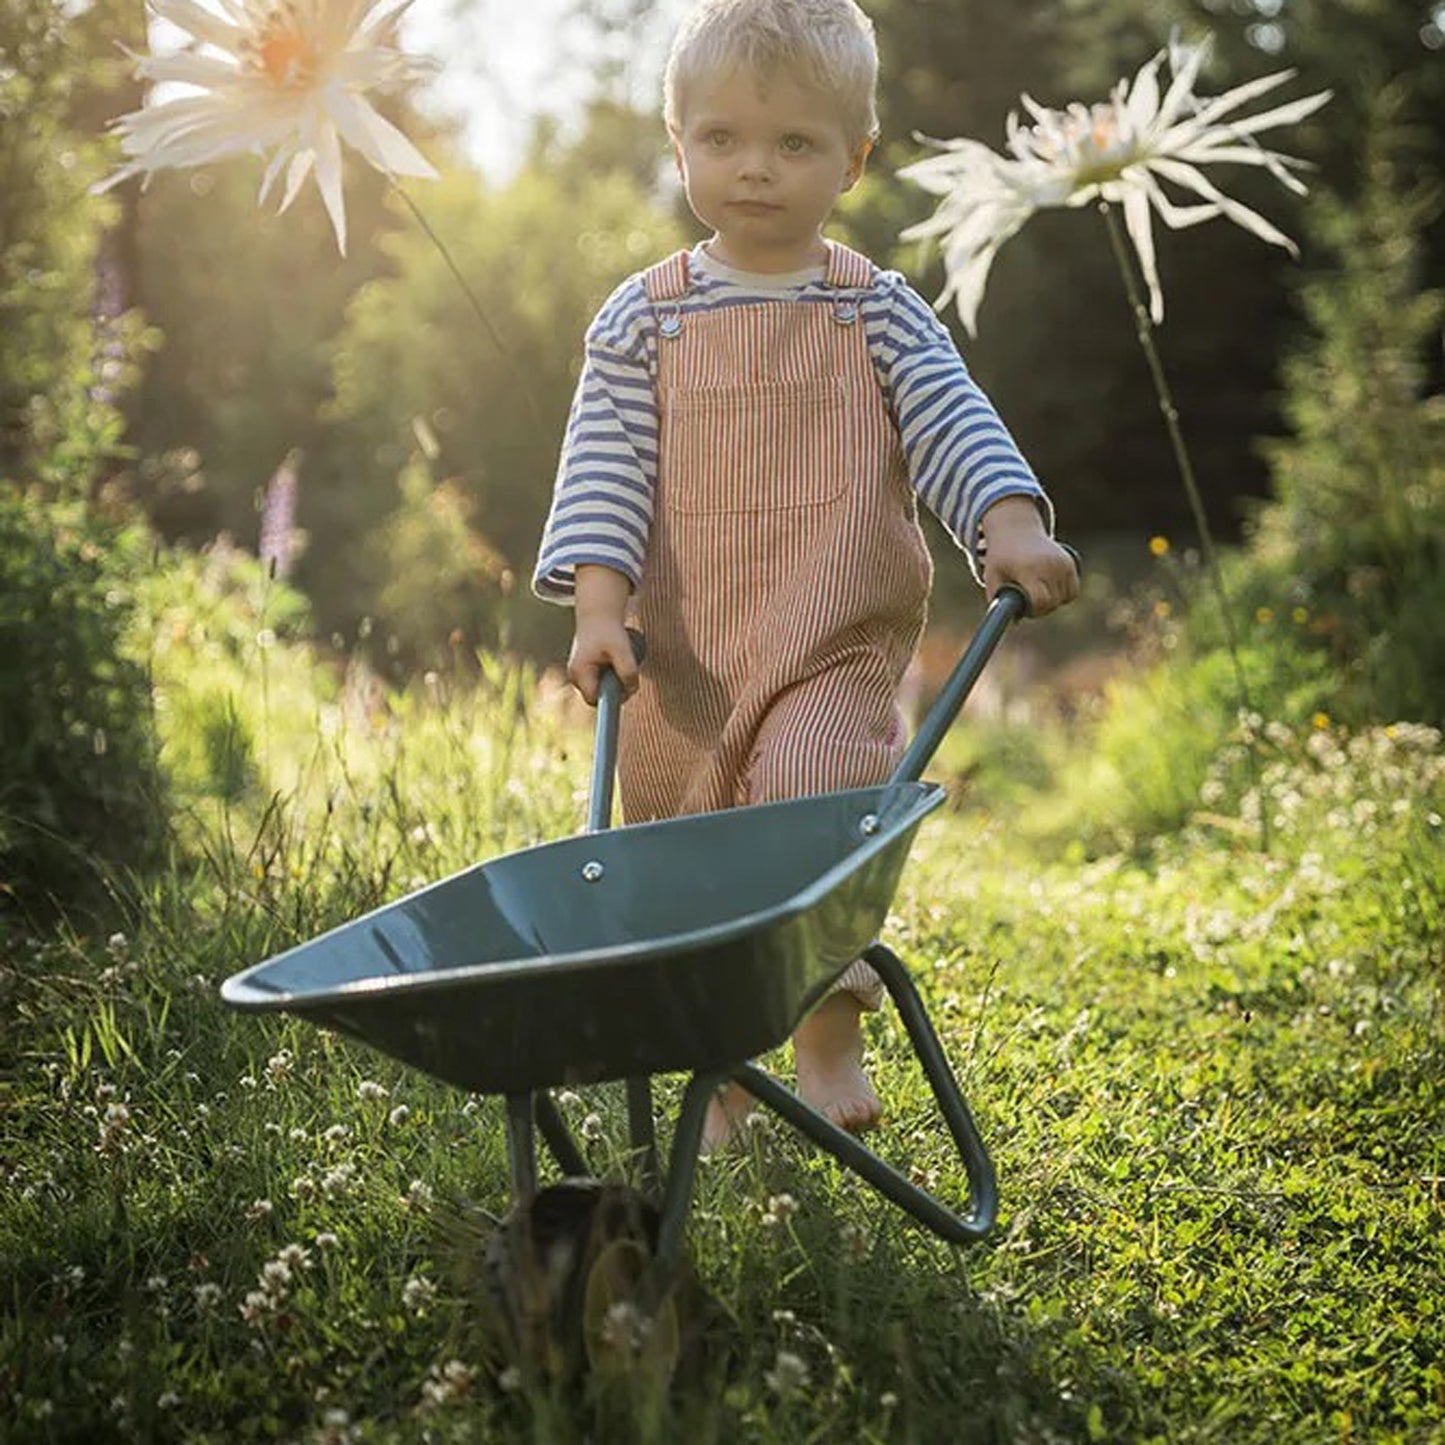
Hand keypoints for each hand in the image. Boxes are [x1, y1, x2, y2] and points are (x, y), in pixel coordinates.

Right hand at [568, 617, 638, 704]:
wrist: (597, 615)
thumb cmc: (608, 630)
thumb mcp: (622, 649)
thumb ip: (628, 671)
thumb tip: (631, 690)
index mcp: (579, 672)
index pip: (595, 699)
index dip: (611, 697)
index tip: (626, 688)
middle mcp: (574, 676)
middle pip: (597, 696)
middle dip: (614, 688)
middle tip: (625, 671)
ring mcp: (577, 674)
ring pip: (599, 689)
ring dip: (612, 681)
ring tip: (618, 663)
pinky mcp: (582, 671)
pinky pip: (599, 682)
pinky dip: (609, 676)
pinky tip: (613, 663)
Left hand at [980, 497, 1079, 616]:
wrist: (1016, 529)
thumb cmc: (1001, 556)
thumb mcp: (992, 576)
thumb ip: (997, 600)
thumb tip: (1012, 624)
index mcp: (1028, 569)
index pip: (1041, 600)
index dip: (1034, 611)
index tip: (1025, 608)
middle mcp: (1049, 565)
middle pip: (1053, 602)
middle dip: (1042, 608)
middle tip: (1029, 601)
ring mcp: (1062, 563)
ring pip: (1066, 598)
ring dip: (1054, 601)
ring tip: (1038, 592)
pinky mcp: (1070, 563)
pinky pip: (1073, 590)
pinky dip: (1064, 594)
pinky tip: (1051, 589)